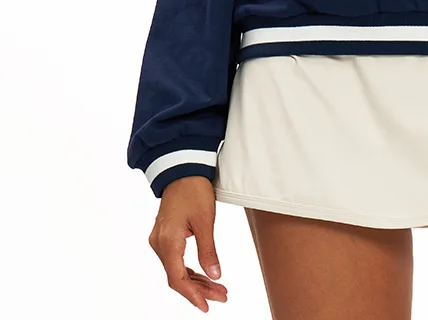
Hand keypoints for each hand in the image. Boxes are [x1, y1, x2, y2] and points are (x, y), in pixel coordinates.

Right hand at [148, 176, 227, 311]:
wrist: (182, 169)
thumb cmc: (193, 190)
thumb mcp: (205, 221)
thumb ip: (209, 250)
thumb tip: (215, 275)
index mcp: (167, 241)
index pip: (177, 279)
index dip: (193, 295)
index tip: (207, 305)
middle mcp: (159, 244)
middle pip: (177, 277)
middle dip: (199, 289)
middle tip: (222, 296)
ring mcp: (160, 240)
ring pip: (176, 270)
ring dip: (196, 281)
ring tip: (218, 289)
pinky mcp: (164, 236)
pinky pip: (175, 260)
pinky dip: (189, 269)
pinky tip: (204, 275)